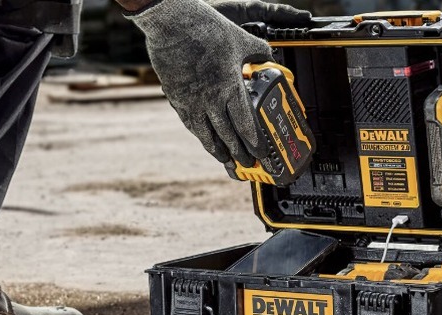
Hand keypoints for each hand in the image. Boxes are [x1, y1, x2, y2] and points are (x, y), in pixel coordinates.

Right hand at [127, 0, 309, 168]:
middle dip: (239, 152)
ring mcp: (191, 100)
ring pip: (206, 134)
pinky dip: (199, 134)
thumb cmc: (206, 29)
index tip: (260, 154)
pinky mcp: (176, 97)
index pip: (245, 124)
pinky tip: (203, 140)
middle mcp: (211, 99)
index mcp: (229, 86)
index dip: (253, 142)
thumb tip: (270, 59)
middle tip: (247, 164)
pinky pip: (190, 122)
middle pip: (227, 135)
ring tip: (225, 160)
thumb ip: (258, 53)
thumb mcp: (241, 39)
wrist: (172, 23)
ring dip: (217, 150)